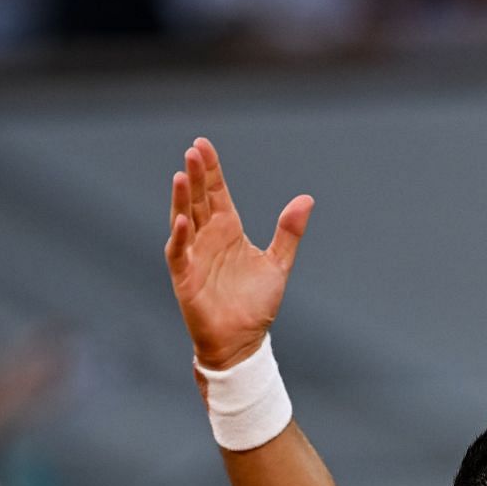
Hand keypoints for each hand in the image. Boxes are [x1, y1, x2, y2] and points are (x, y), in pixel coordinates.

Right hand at [165, 136, 313, 370]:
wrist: (243, 341)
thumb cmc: (256, 304)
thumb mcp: (277, 263)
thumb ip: (289, 232)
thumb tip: (306, 199)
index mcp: (228, 230)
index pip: (217, 192)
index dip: (211, 170)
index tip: (203, 144)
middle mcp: (208, 237)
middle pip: (199, 199)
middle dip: (196, 175)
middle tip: (194, 150)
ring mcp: (195, 255)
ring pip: (184, 219)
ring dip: (182, 198)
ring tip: (182, 174)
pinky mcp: (185, 276)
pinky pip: (180, 252)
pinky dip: (180, 237)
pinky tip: (183, 220)